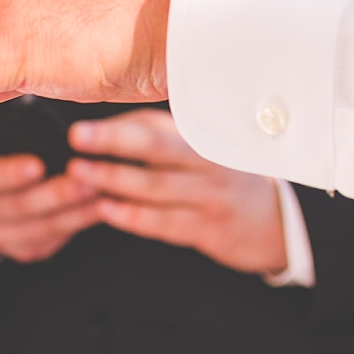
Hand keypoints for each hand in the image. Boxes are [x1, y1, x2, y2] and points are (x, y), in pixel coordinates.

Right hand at [0, 134, 103, 263]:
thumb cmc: (5, 149)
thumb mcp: (2, 132)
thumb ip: (18, 127)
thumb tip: (47, 118)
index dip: (12, 172)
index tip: (39, 165)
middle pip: (20, 206)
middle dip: (57, 194)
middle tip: (87, 180)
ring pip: (41, 228)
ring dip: (75, 212)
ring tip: (103, 195)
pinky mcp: (22, 250)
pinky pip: (52, 242)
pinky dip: (77, 226)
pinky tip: (99, 211)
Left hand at [67, 105, 286, 273]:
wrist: (277, 221)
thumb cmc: (228, 178)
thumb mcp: (202, 148)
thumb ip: (162, 135)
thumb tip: (109, 127)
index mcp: (203, 135)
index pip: (154, 124)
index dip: (115, 126)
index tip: (80, 127)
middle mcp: (209, 161)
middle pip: (155, 148)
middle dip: (112, 143)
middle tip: (75, 141)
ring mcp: (211, 195)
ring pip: (155, 186)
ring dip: (114, 180)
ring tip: (79, 176)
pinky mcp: (209, 229)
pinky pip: (164, 222)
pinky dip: (133, 216)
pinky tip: (106, 210)